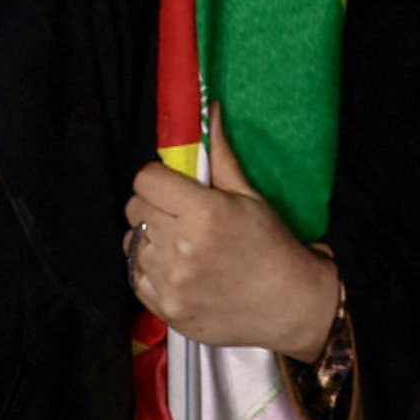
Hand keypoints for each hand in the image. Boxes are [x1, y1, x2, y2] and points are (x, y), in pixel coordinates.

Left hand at [127, 125, 342, 357]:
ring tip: (178, 243)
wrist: (288, 305)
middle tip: (178, 213)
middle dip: (153, 205)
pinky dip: (148, 269)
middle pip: (135, 209)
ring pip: (132, 242)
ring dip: (150, 238)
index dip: (157, 177)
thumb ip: (220, 157)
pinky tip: (176, 268)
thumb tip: (210, 110)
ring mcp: (170, 282)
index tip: (173, 184)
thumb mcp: (250, 197)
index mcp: (204, 213)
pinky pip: (134, 276)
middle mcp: (182, 247)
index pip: (145, 180)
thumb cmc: (272, 245)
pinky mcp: (165, 309)